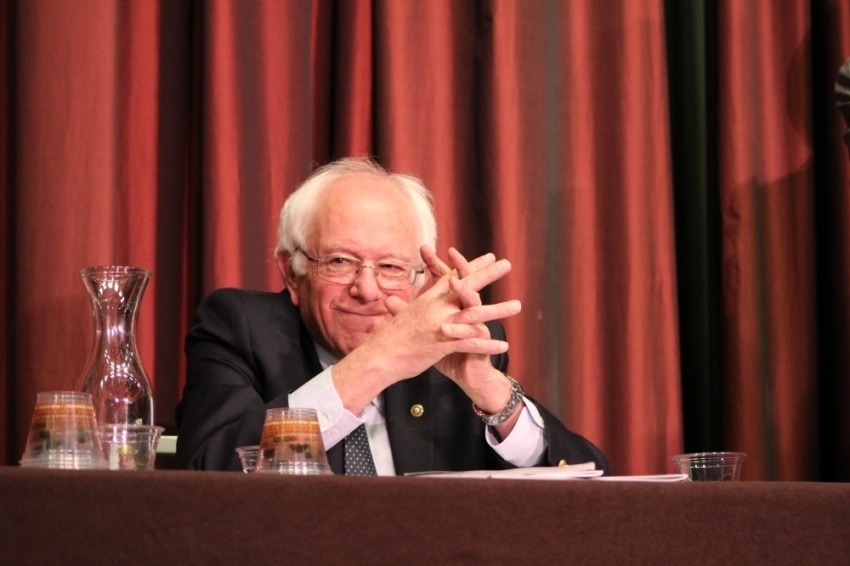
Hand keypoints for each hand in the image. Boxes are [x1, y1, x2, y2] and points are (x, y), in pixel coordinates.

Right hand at [331, 246, 518, 413]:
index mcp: (429, 299)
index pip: (453, 277)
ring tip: (518, 306)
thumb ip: (402, 306)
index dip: (471, 266)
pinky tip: (504, 346)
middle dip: (489, 275)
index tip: (487, 257)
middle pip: (467, 287)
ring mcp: (441, 325)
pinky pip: (470, 343)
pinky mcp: (443, 344)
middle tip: (507, 264)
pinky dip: (488, 345)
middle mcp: (436, 308)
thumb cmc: (390, 339)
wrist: (380, 356)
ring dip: (498, 310)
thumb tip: (393, 299)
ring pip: (475, 314)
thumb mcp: (400, 316)